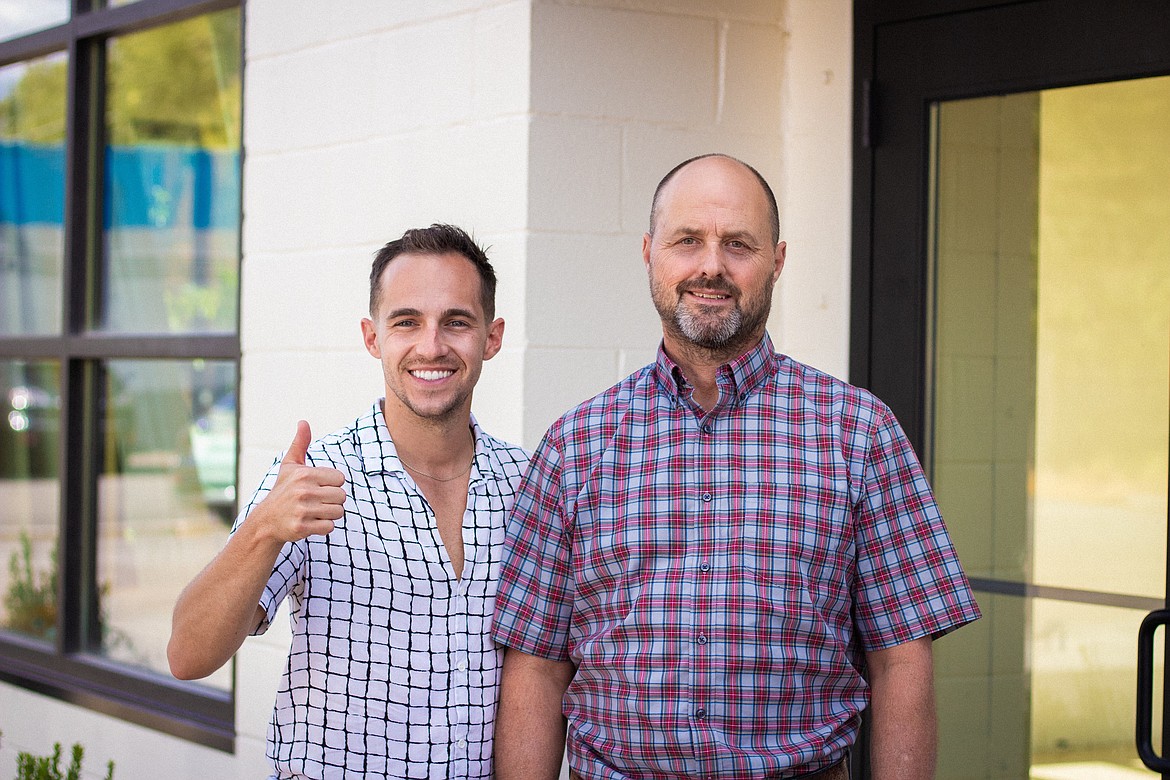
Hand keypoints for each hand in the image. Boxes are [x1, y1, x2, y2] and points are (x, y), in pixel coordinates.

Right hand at [248, 420, 345, 542]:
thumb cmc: (282, 490)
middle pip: (342, 496)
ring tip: (314, 512)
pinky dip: (324, 527)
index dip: (332, 484)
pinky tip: (311, 523)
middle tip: (317, 502)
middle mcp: (303, 491)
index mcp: (304, 474)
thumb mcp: (289, 466)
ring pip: (338, 512)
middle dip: (333, 500)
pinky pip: (329, 527)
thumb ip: (300, 444)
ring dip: (329, 514)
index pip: (340, 479)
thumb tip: (303, 422)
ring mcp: (302, 510)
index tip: (318, 487)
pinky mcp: (301, 527)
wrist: (266, 521)